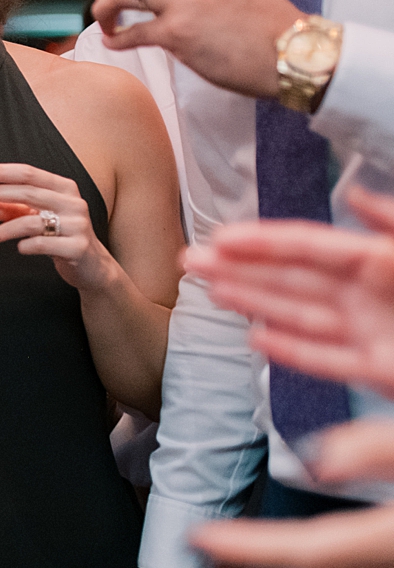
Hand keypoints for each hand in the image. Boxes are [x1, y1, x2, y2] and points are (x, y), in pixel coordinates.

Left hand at [0, 162, 120, 292]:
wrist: (93, 267)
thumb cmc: (62, 236)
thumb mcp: (37, 219)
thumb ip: (13, 210)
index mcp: (64, 188)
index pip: (29, 173)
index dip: (2, 171)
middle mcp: (73, 203)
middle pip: (28, 191)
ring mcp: (78, 225)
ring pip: (32, 221)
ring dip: (6, 228)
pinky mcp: (77, 247)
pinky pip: (41, 244)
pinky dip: (24, 246)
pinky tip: (19, 248)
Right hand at [182, 191, 393, 398]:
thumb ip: (389, 221)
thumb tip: (355, 194)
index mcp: (381, 262)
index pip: (309, 247)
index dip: (262, 241)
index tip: (218, 237)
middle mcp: (370, 296)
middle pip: (294, 280)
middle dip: (240, 269)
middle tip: (193, 261)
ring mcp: (372, 334)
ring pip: (301, 316)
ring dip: (255, 303)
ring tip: (213, 292)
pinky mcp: (380, 373)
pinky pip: (327, 361)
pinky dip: (291, 351)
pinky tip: (258, 339)